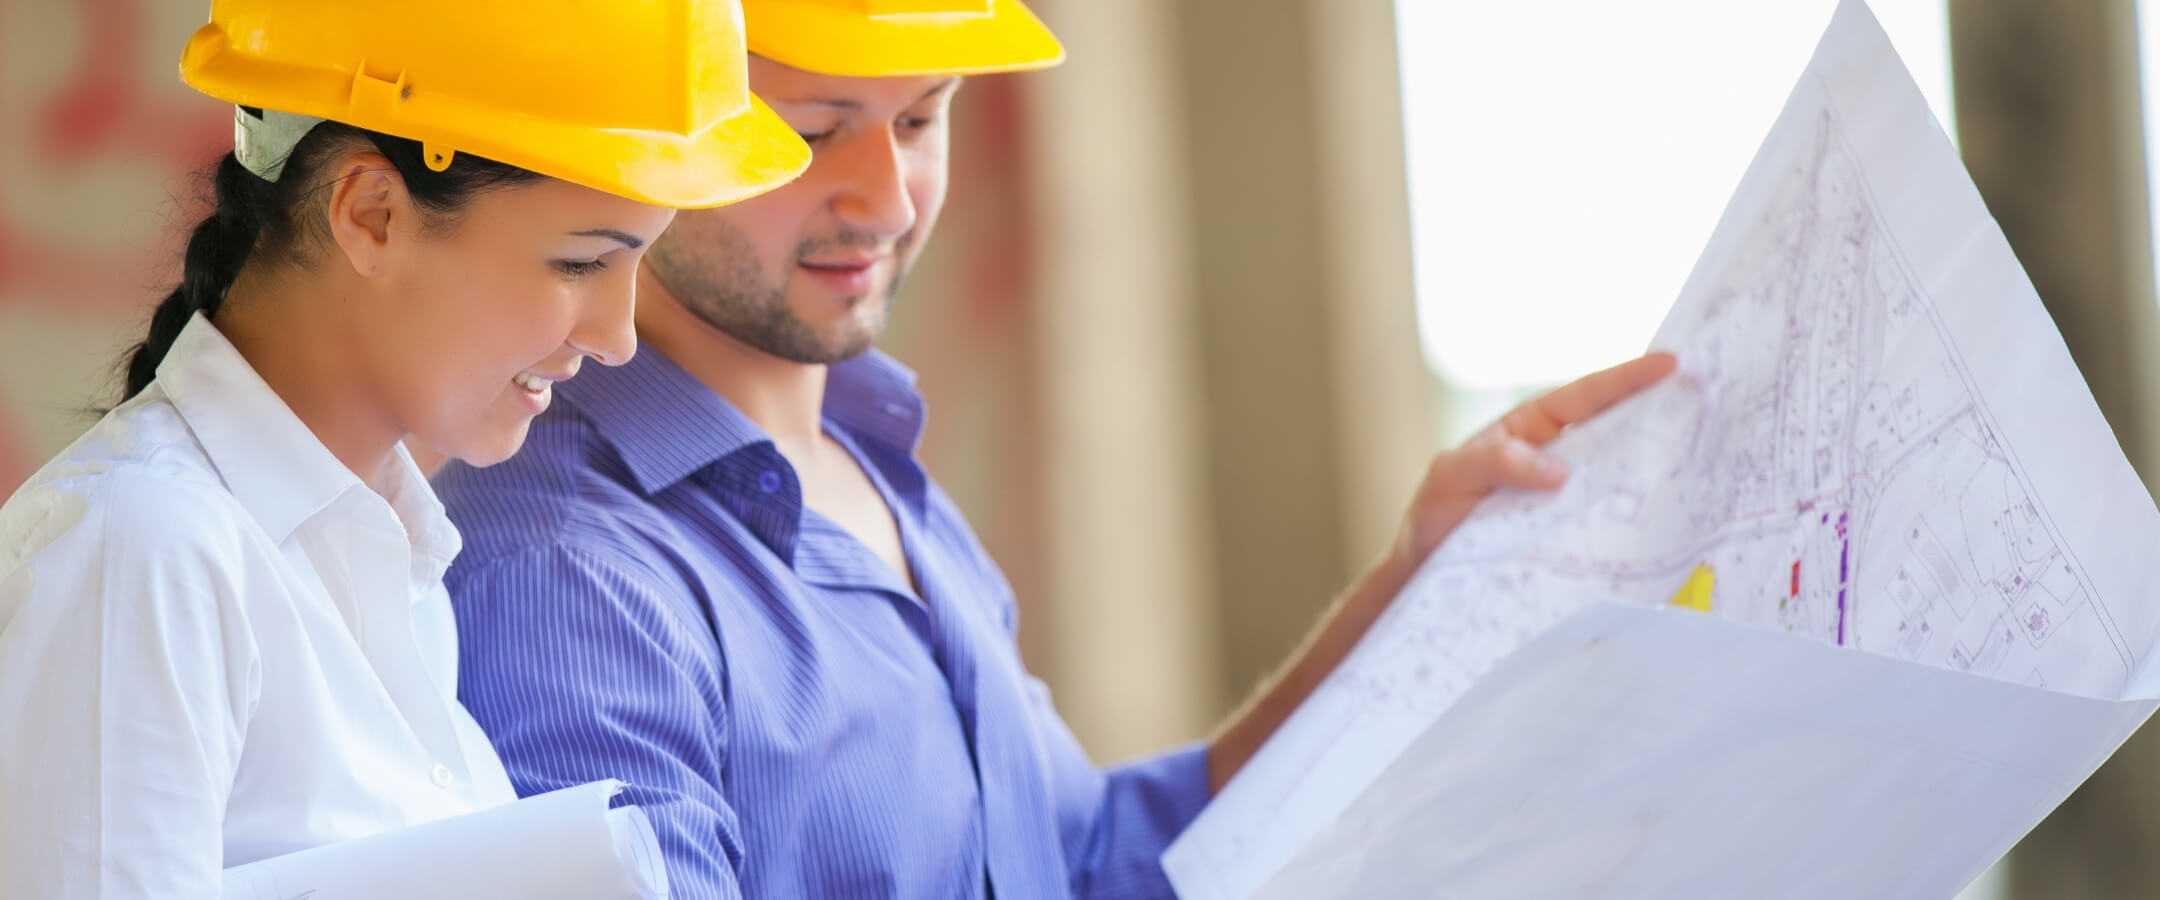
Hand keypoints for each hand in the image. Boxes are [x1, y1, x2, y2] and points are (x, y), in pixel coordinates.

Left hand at [1388, 352, 1678, 567]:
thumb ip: (1496, 463)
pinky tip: (1663, 527)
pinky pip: (1608, 525)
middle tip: (1709, 401)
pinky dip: (1635, 523)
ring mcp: (1567, 501)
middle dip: (1659, 415)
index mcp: (1529, 432)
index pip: (1584, 398)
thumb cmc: (1433, 516)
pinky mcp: (1571, 539)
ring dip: (1655, 473)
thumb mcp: (1451, 477)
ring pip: (1618, 479)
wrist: (1421, 574)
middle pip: (1614, 432)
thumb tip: (1561, 472)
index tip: (1670, 363)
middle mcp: (1556, 462)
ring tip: (1704, 463)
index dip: (1625, 380)